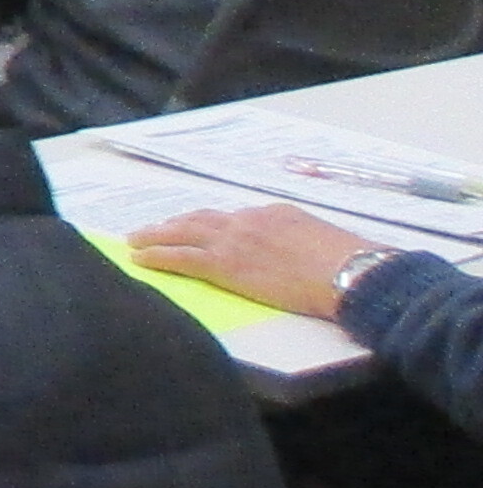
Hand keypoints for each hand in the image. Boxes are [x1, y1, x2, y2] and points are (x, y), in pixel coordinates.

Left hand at [128, 202, 375, 320]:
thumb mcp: (323, 240)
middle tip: (154, 228)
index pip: (234, 218)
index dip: (211, 224)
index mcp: (275, 214)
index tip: (198, 227)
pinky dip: (157, 256)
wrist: (349, 274)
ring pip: (183, 233)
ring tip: (137, 239)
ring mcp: (234, 240)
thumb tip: (299, 252)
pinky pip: (181, 257)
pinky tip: (141, 258)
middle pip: (202, 219)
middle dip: (176, 224)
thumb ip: (299, 240)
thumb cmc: (349, 263)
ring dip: (157, 236)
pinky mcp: (224, 264)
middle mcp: (249, 220)